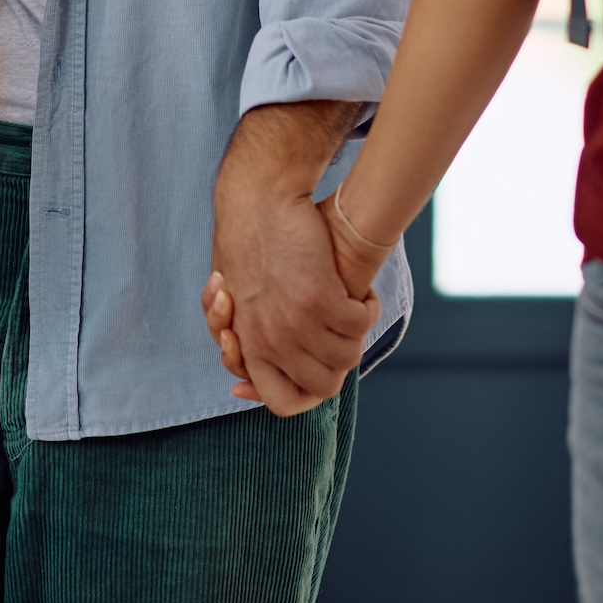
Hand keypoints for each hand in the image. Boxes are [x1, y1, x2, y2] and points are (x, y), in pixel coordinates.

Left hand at [203, 192, 394, 396]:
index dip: (302, 398)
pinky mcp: (320, 297)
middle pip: (325, 384)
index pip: (280, 402)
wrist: (257, 200)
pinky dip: (368, 309)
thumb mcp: (234, 302)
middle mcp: (271, 342)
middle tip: (339, 334)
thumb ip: (246, 341)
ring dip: (356, 335)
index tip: (308, 377)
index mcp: (249, 345)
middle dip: (337, 362)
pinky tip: (362, 292)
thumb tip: (243, 383)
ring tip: (353, 310)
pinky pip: (361, 323)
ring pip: (348, 356)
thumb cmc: (246, 245)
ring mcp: (296, 323)